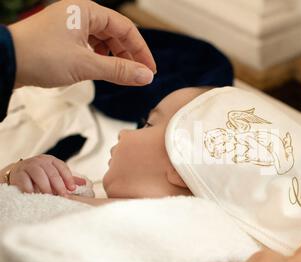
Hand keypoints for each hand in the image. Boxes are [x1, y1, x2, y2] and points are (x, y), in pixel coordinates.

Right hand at [3, 154, 85, 195]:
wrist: (18, 172)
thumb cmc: (40, 175)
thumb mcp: (54, 174)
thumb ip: (68, 178)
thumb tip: (84, 183)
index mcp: (51, 160)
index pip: (62, 167)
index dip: (68, 178)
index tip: (72, 189)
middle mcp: (40, 161)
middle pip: (52, 172)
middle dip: (59, 185)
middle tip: (63, 196)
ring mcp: (28, 165)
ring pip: (39, 175)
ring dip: (45, 187)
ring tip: (50, 196)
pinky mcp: (18, 173)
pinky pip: (25, 181)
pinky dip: (31, 189)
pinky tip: (35, 195)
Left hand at [8, 0, 155, 87]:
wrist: (6, 62)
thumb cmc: (38, 55)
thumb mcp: (86, 64)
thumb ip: (119, 70)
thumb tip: (145, 76)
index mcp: (86, 11)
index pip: (126, 28)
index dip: (141, 50)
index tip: (149, 69)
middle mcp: (79, 14)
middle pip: (115, 34)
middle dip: (128, 55)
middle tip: (137, 75)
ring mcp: (70, 26)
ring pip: (103, 41)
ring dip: (114, 58)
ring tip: (121, 74)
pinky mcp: (63, 38)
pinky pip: (90, 46)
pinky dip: (100, 58)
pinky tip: (101, 68)